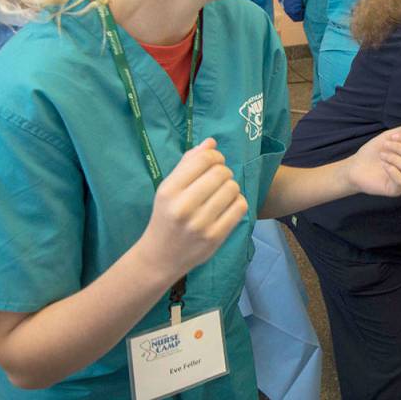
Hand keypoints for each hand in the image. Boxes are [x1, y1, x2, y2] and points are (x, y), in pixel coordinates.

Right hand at [136, 138, 246, 278]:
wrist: (160, 256)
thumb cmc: (166, 216)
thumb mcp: (168, 189)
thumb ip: (188, 164)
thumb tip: (211, 142)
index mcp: (168, 191)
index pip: (203, 160)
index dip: (215, 156)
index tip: (215, 162)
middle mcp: (183, 207)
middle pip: (221, 173)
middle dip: (224, 171)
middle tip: (219, 179)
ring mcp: (200, 223)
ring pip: (232, 188)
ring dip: (231, 187)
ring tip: (222, 193)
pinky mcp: (215, 237)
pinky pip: (240, 207)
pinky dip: (238, 202)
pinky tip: (228, 205)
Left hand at [346, 125, 400, 196]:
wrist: (355, 167)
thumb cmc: (372, 153)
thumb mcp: (386, 137)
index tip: (392, 136)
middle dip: (399, 147)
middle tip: (385, 145)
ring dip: (394, 158)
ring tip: (382, 156)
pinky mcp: (396, 190)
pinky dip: (391, 170)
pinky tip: (383, 165)